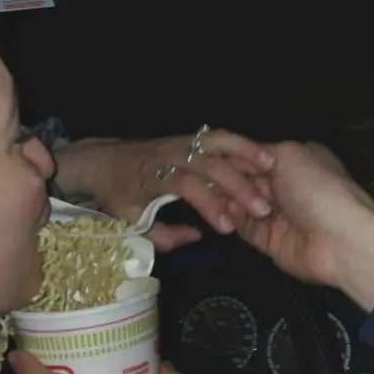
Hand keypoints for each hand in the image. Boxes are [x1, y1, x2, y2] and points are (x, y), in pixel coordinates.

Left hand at [53, 130, 274, 251]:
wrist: (100, 160)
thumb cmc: (117, 195)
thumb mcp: (131, 223)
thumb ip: (163, 236)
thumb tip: (196, 236)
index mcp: (152, 176)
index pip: (186, 185)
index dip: (208, 205)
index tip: (227, 227)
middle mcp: (168, 153)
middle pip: (208, 163)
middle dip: (237, 185)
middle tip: (262, 209)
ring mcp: (179, 141)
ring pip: (217, 141)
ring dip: (246, 152)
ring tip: (273, 168)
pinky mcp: (187, 137)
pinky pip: (217, 137)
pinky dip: (241, 143)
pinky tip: (262, 155)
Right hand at [230, 142, 373, 309]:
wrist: (338, 238)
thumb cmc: (318, 189)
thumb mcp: (289, 155)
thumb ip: (256, 153)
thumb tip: (232, 157)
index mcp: (294, 161)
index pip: (253, 156)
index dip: (235, 157)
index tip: (216, 158)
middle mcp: (285, 186)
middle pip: (244, 179)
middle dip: (231, 180)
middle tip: (217, 181)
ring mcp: (276, 214)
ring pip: (240, 203)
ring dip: (231, 199)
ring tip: (224, 199)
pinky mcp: (268, 239)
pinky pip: (244, 226)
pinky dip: (235, 219)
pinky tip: (229, 214)